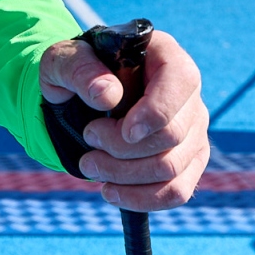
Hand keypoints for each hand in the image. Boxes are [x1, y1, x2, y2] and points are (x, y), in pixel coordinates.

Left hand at [39, 29, 208, 212]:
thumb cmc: (74, 72)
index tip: (123, 131)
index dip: (155, 112)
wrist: (77, 97)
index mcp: (164, 55)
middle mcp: (187, 92)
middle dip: (122, 148)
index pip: (181, 81)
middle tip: (88, 138)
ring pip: (172, 168)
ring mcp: (192, 128)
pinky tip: (111, 191)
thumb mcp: (62, 61)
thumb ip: (78, 68)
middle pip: (173, 135)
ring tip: (90, 164)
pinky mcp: (187, 160)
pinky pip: (178, 191)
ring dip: (124, 174)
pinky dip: (142, 199)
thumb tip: (106, 95)